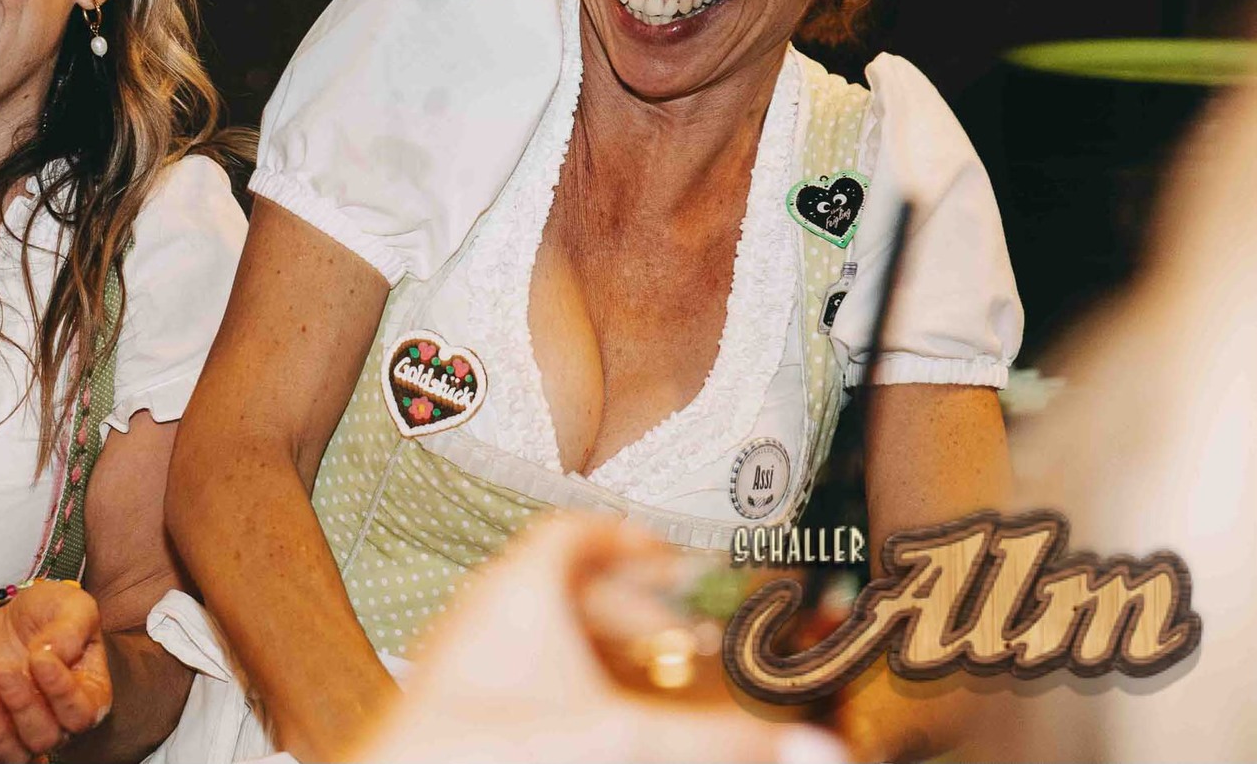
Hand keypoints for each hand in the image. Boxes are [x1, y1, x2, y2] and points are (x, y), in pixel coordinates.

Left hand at [0, 580, 113, 763]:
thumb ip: (71, 629)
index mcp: (88, 694)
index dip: (60, 693)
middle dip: (21, 707)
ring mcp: (19, 726)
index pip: (80, 714)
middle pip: (44, 739)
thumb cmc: (51, 613)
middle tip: (3, 670)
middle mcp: (57, 719)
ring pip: (11, 756)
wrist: (14, 615)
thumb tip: (52, 655)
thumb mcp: (72, 606)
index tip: (39, 659)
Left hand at [349, 515, 845, 763]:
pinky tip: (592, 723)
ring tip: (647, 690)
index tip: (675, 556)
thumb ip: (722, 742)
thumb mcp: (623, 740)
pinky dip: (563, 686)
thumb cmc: (484, 753)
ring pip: (538, 633)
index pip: (576, 528)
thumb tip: (820, 746)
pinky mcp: (449, 705)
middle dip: (631, 610)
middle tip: (681, 642)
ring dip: (597, 655)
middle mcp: (482, 611)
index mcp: (519, 589)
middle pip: (564, 584)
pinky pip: (515, 672)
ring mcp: (460, 658)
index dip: (631, 535)